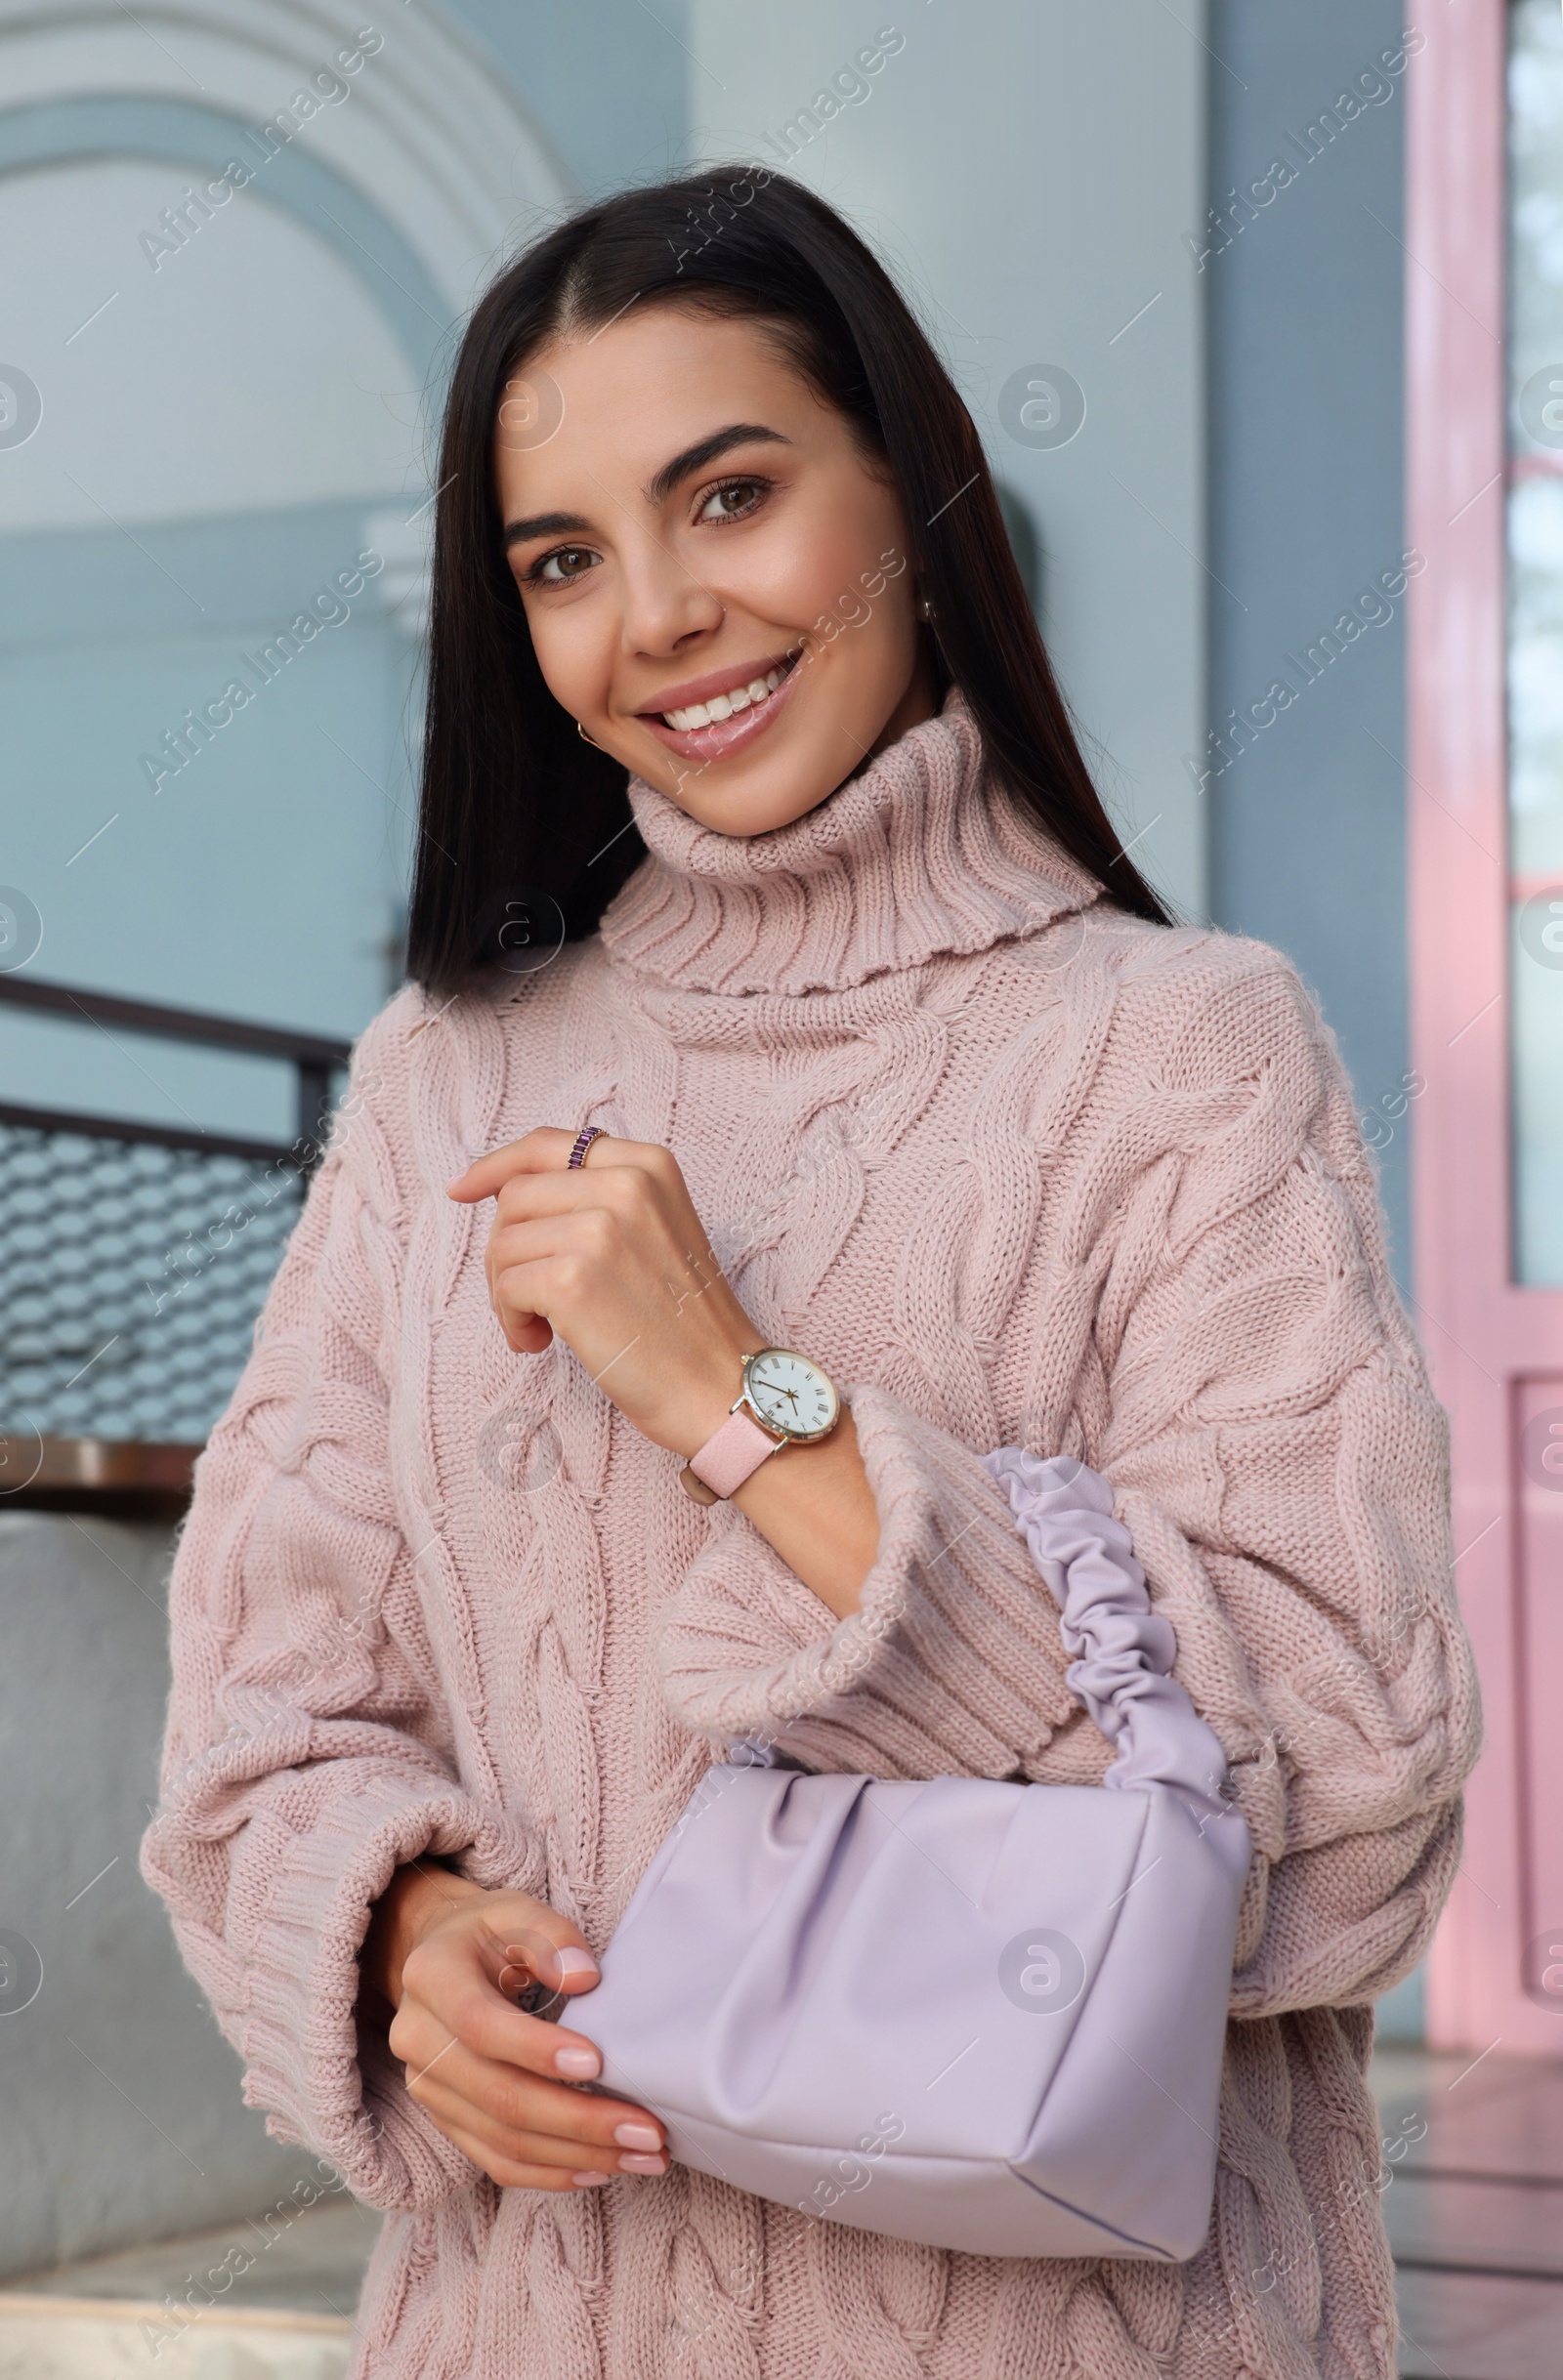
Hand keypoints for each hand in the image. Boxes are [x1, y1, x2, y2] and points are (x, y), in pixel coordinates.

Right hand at [364, 1863, 668, 2191]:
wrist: (437, 1957)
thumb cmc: (488, 1933)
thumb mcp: (516, 1911)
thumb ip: (552, 1936)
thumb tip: (586, 1979)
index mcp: (432, 1978)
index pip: (481, 2026)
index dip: (536, 2049)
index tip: (598, 2061)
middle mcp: (418, 2041)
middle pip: (499, 2097)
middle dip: (579, 2120)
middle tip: (646, 2129)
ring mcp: (429, 2089)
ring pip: (504, 2141)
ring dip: (578, 2155)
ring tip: (642, 2155)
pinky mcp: (446, 2119)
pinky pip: (496, 2162)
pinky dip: (551, 2173)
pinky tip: (600, 2168)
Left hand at [446, 1128, 758, 1456]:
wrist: (720, 1385)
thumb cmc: (684, 1321)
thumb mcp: (658, 1228)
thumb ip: (599, 1197)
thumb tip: (505, 1192)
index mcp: (648, 1165)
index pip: (548, 1144)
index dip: (497, 1166)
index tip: (462, 1191)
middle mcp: (625, 1185)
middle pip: (515, 1197)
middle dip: (507, 1250)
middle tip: (532, 1298)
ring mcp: (600, 1230)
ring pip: (502, 1244)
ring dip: (507, 1292)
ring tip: (544, 1327)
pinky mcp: (573, 1280)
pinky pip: (504, 1287)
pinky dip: (512, 1321)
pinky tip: (542, 1343)